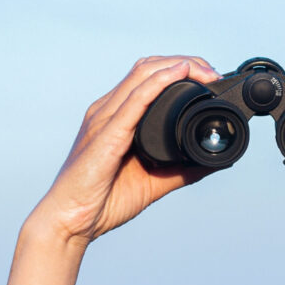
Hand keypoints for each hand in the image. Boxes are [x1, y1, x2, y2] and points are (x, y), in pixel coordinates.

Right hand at [29, 55, 221, 245]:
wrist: (71, 221)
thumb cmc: (102, 202)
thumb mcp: (152, 182)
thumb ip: (181, 170)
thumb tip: (213, 161)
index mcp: (114, 119)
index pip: (145, 78)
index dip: (177, 70)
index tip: (208, 80)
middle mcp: (106, 112)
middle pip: (146, 68)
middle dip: (184, 62)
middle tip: (212, 74)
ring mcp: (103, 120)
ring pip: (142, 76)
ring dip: (177, 66)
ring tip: (205, 71)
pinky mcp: (105, 134)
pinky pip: (134, 100)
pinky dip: (159, 82)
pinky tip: (180, 73)